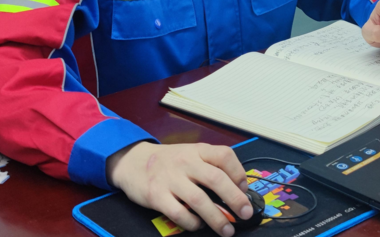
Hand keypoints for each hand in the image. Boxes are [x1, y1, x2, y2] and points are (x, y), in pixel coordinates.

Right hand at [107, 142, 251, 236]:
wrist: (133, 161)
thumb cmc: (168, 161)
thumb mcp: (190, 154)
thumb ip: (210, 165)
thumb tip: (237, 188)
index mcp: (197, 150)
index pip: (224, 155)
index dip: (238, 173)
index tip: (244, 189)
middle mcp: (186, 162)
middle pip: (216, 180)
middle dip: (235, 199)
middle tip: (245, 213)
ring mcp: (171, 179)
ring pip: (200, 200)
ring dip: (217, 218)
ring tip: (227, 229)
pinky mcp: (157, 196)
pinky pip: (180, 214)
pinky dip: (192, 223)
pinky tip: (198, 225)